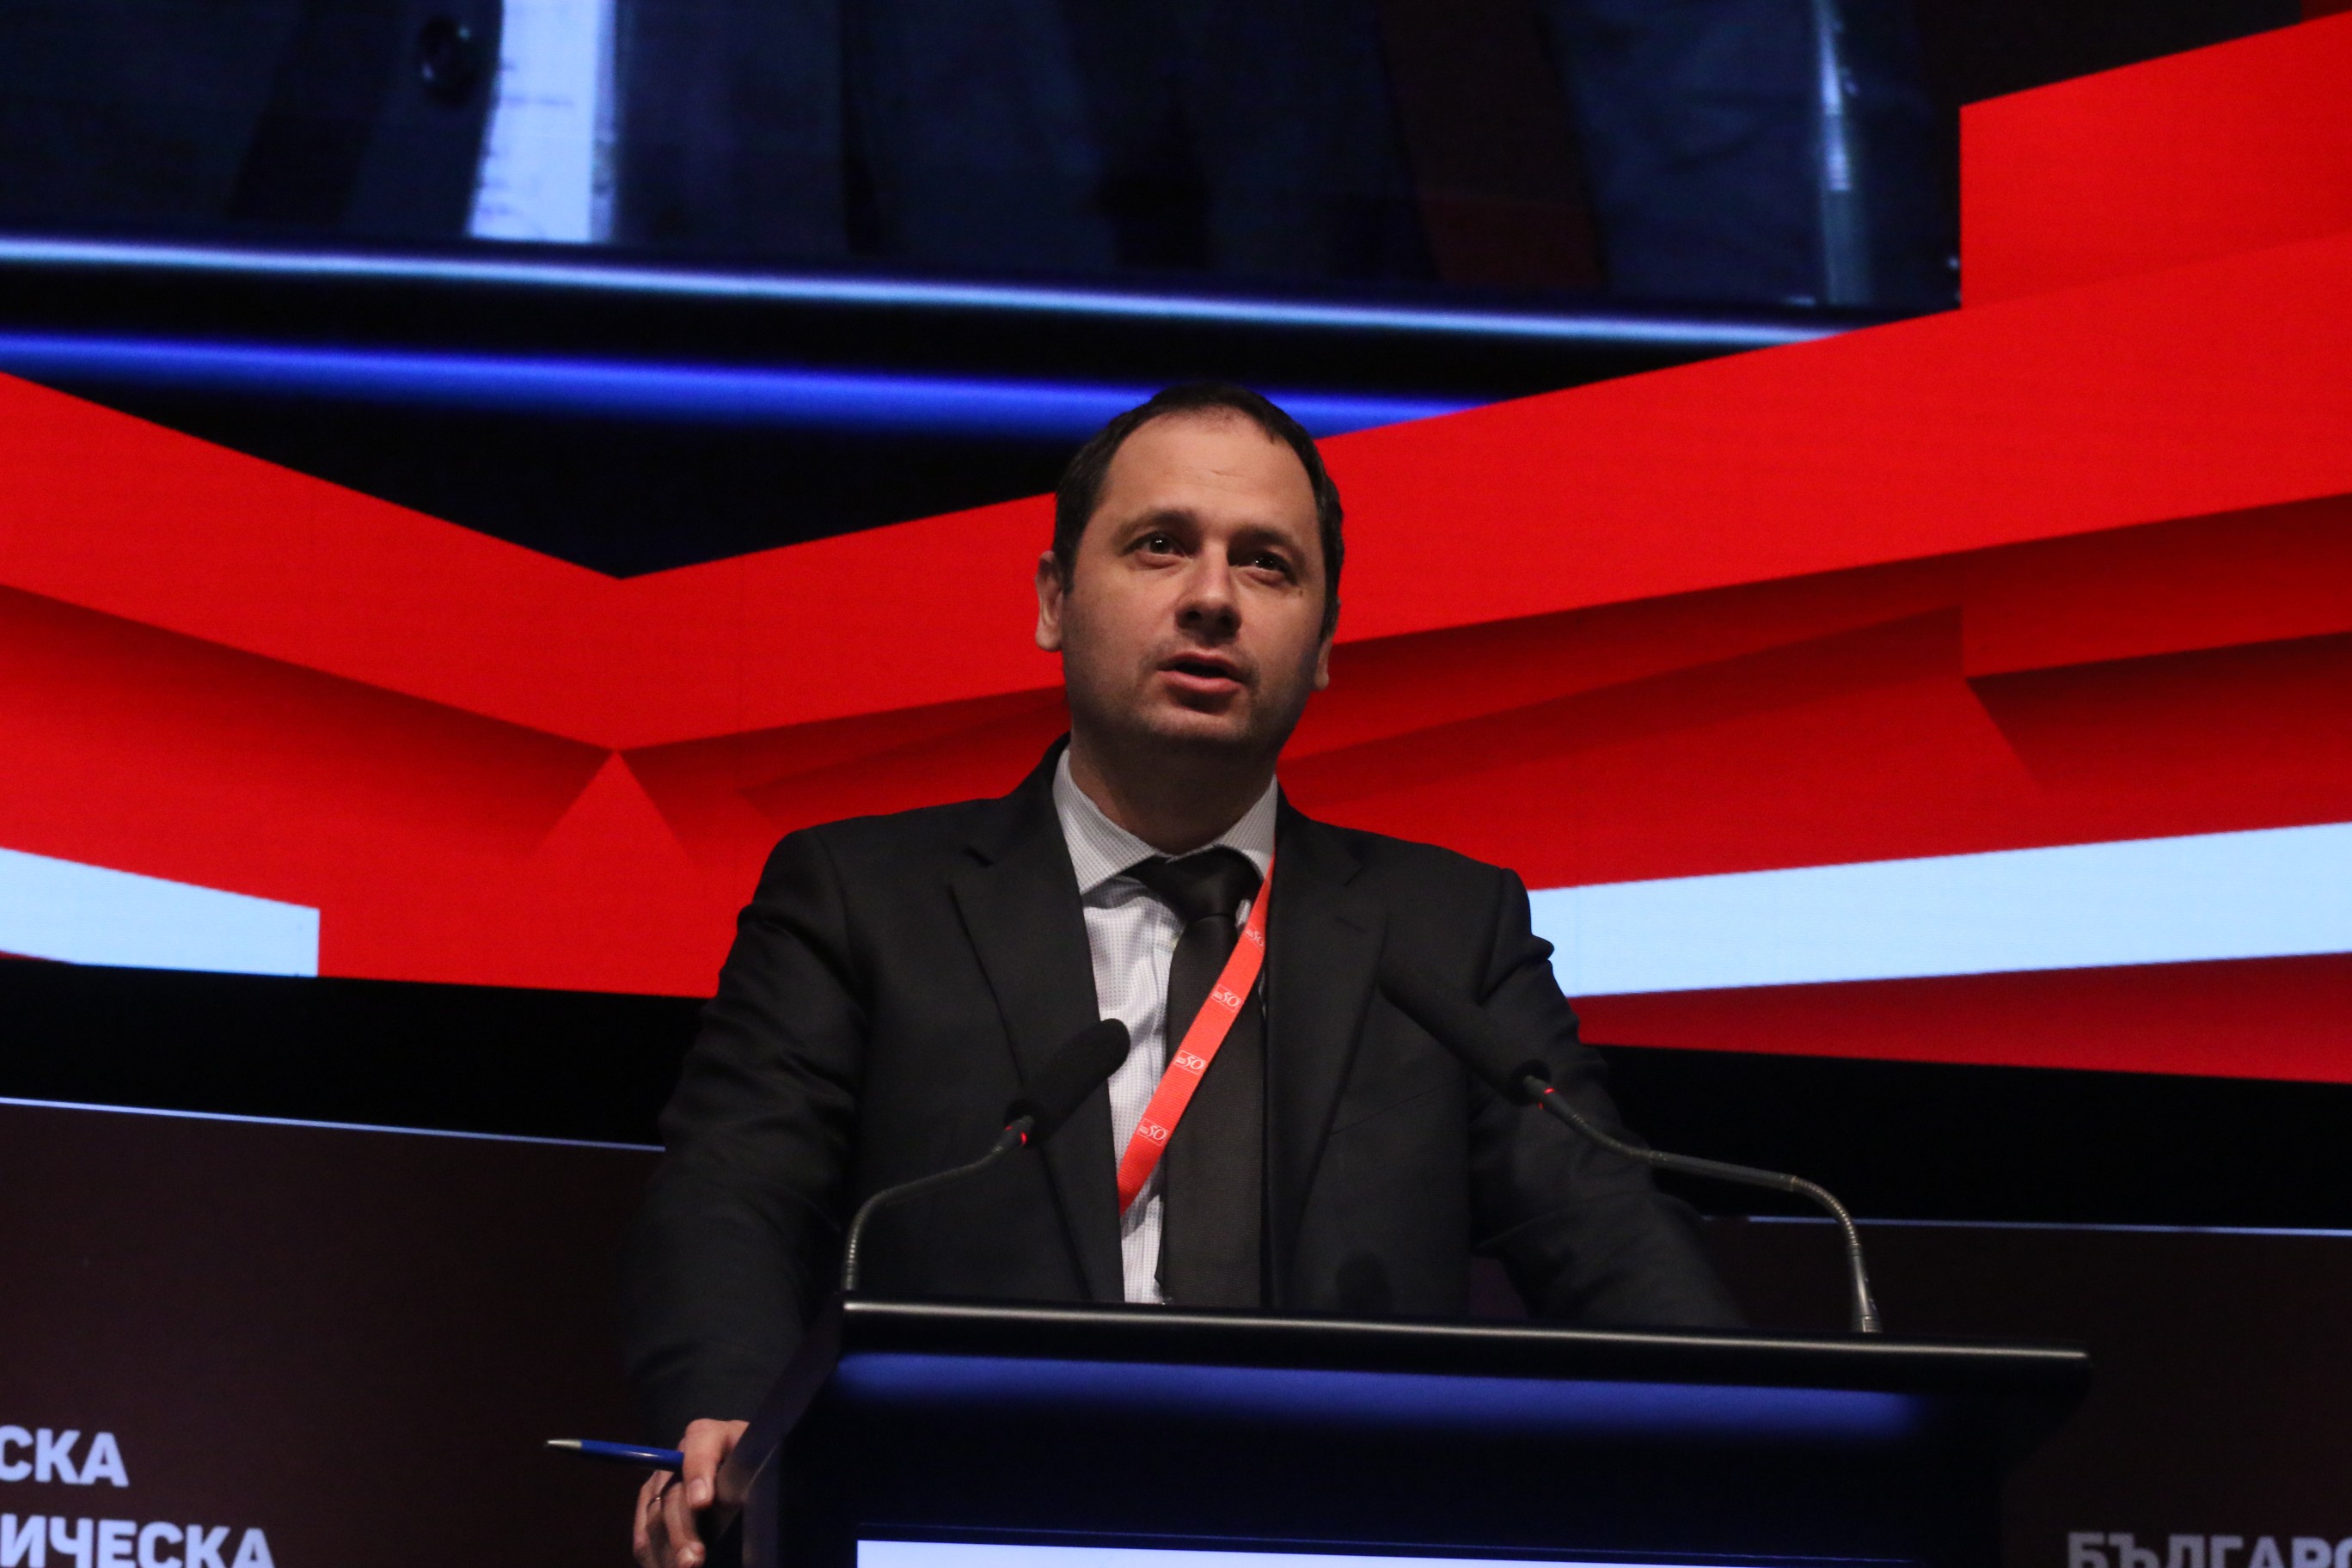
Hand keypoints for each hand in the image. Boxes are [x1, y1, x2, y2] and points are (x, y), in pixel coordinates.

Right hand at [633, 1419, 748, 1567]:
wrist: (743, 1473)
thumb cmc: (758, 1468)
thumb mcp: (761, 1462)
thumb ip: (752, 1473)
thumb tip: (746, 1499)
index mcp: (712, 1435)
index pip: (700, 1442)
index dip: (699, 1471)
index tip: (702, 1502)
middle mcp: (680, 1455)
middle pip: (674, 1491)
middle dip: (682, 1529)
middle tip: (694, 1559)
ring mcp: (661, 1482)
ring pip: (656, 1518)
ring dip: (668, 1549)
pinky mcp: (650, 1506)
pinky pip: (644, 1535)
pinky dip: (655, 1557)